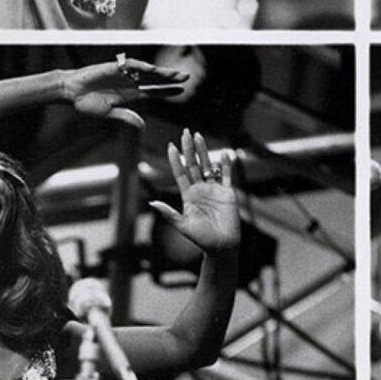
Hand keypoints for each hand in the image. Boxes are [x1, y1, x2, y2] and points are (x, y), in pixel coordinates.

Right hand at [65, 55, 189, 128]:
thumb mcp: (109, 112)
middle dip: (170, 79)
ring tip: (176, 74)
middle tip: (187, 78)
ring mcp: (123, 74)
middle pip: (154, 80)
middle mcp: (129, 82)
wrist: (69, 91)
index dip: (167, 91)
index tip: (182, 91)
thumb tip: (143, 125)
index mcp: (129, 94)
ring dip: (162, 72)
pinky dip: (143, 67)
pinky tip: (154, 69)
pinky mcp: (114, 67)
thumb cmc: (86, 102)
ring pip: (147, 72)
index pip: (153, 92)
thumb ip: (126, 117)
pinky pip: (131, 65)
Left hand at [150, 131, 240, 252]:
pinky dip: (226, 165)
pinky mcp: (228, 194)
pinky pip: (227, 176)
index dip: (176, 160)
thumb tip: (152, 203)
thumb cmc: (202, 239)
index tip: (171, 146)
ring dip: (204, 151)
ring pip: (209, 166)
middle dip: (190, 149)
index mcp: (188, 196)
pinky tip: (224, 154)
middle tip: (185, 132)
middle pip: (194, 165)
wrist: (222, 247)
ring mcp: (215, 190)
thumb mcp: (182, 226)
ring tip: (199, 136)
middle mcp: (201, 190)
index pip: (181, 173)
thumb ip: (169, 213)